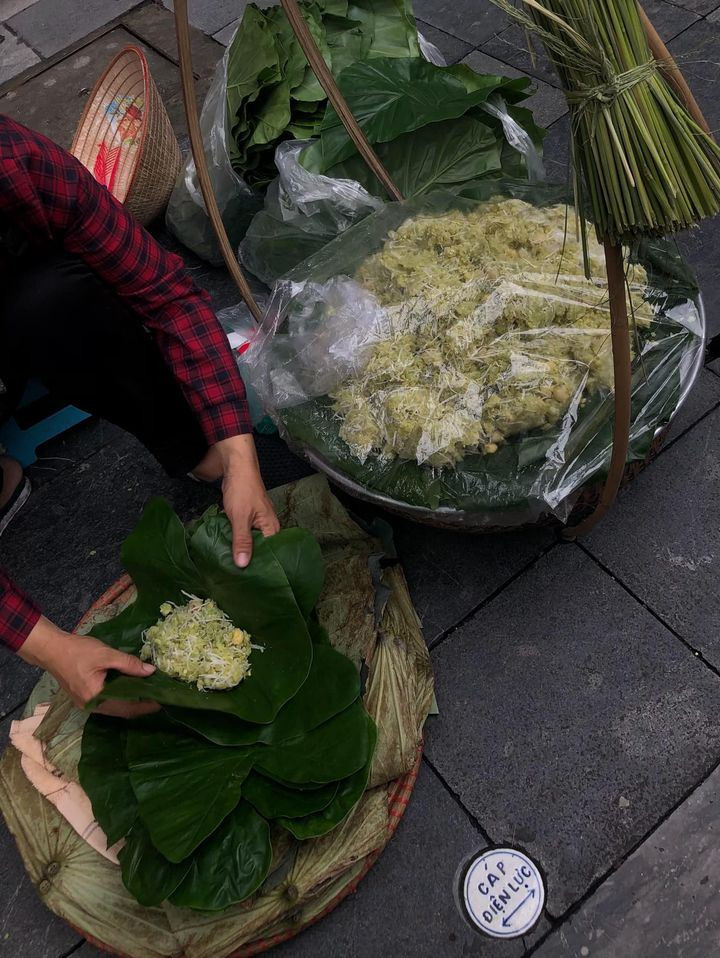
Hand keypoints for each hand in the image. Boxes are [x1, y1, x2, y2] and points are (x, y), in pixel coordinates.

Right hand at [19, 616, 159, 718]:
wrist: (52, 649)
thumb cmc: (78, 651)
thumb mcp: (106, 654)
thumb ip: (129, 664)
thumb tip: (151, 671)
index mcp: (96, 698)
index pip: (127, 708)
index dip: (146, 706)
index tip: (163, 701)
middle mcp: (91, 706)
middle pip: (122, 711)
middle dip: (141, 705)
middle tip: (159, 696)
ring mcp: (87, 704)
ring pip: (115, 708)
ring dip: (132, 702)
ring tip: (149, 692)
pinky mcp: (85, 698)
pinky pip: (107, 702)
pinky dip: (121, 697)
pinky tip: (132, 688)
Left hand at [214, 434, 279, 567]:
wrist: (236, 466)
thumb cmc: (242, 490)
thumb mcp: (240, 517)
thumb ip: (242, 541)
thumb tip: (242, 565)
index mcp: (272, 528)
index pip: (271, 554)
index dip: (261, 567)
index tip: (250, 580)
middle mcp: (267, 527)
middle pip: (260, 550)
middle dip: (249, 561)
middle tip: (237, 578)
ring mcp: (256, 523)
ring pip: (250, 543)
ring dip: (240, 551)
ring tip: (230, 568)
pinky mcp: (245, 519)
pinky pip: (242, 535)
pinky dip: (234, 541)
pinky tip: (226, 550)